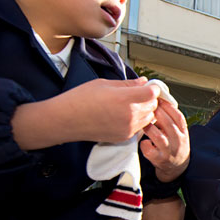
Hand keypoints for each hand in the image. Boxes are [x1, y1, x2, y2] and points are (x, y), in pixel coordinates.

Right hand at [12, 77, 160, 148]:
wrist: (66, 120)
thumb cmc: (80, 99)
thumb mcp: (105, 84)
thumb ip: (127, 84)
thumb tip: (143, 82)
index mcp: (125, 99)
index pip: (153, 93)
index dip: (152, 87)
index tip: (147, 85)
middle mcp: (130, 115)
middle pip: (153, 105)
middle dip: (149, 98)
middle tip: (139, 93)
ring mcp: (128, 128)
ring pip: (149, 118)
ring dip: (145, 110)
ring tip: (130, 104)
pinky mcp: (124, 137)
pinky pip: (139, 127)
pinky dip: (137, 121)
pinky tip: (123, 114)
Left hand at [140, 96, 189, 181]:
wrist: (177, 167)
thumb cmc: (175, 145)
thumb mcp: (179, 132)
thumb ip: (171, 119)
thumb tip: (158, 100)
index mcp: (183, 132)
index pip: (178, 117)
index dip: (168, 107)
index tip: (159, 99)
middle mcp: (178, 141)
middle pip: (168, 124)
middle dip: (157, 113)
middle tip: (148, 107)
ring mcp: (169, 151)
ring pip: (159, 137)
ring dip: (149, 128)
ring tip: (143, 123)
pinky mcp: (160, 160)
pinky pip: (150, 151)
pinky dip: (145, 145)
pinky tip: (144, 141)